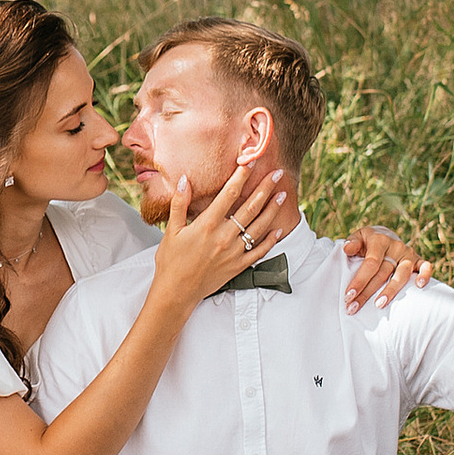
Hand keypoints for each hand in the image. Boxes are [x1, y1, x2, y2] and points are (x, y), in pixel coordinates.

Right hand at [149, 146, 296, 304]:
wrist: (176, 292)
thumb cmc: (171, 261)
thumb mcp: (171, 230)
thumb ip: (179, 204)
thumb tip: (185, 180)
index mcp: (207, 225)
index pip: (229, 194)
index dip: (241, 176)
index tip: (250, 161)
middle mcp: (224, 237)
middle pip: (250, 207)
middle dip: (265, 188)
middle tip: (277, 173)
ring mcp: (234, 252)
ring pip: (259, 227)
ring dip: (272, 209)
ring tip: (282, 195)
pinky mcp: (238, 266)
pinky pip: (259, 251)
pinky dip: (271, 240)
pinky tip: (279, 229)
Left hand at [341, 223, 432, 309]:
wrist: (386, 236)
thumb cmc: (368, 242)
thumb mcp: (358, 238)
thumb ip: (352, 242)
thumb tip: (347, 249)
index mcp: (379, 241)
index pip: (370, 263)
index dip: (359, 280)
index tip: (348, 296)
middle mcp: (395, 247)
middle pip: (382, 272)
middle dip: (367, 292)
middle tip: (354, 307)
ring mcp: (408, 254)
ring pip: (402, 274)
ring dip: (391, 290)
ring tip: (379, 305)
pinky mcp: (419, 260)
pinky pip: (425, 267)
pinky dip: (424, 275)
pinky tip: (419, 286)